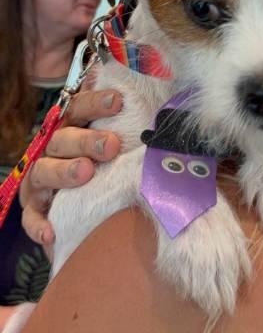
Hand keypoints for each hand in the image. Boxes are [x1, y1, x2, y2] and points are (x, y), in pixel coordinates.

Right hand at [19, 90, 121, 246]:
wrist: (91, 217)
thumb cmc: (108, 170)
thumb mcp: (117, 149)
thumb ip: (129, 130)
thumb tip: (161, 107)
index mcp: (72, 129)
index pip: (78, 109)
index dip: (95, 103)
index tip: (118, 101)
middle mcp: (53, 152)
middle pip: (63, 139)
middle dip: (86, 140)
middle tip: (111, 145)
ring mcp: (41, 182)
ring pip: (44, 171)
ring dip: (64, 171)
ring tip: (86, 172)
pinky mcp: (35, 211)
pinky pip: (30, 218)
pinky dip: (39, 224)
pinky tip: (51, 231)